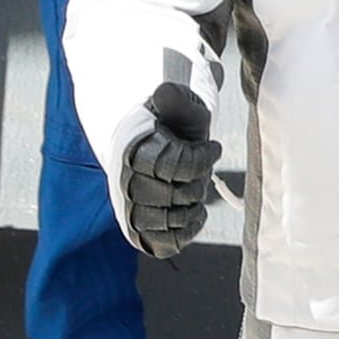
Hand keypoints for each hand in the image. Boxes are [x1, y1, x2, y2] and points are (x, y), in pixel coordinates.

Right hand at [121, 82, 220, 259]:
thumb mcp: (181, 107)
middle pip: (177, 195)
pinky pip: (165, 244)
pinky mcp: (141, 233)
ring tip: (194, 187)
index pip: (175, 166)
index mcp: (132, 153)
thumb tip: (163, 93)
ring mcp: (132, 212)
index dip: (202, 158)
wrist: (157, 147)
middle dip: (198, 182)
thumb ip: (175, 100)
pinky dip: (187, 231)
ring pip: (172, 220)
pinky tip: (194, 211)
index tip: (212, 147)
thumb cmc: (174, 126)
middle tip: (200, 170)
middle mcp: (126, 185)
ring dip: (193, 205)